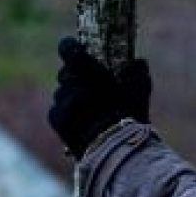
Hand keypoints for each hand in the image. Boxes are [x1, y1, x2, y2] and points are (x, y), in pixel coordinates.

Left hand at [47, 36, 151, 156]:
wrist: (110, 149)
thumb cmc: (128, 117)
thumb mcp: (139, 91)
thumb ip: (137, 72)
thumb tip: (137, 62)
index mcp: (87, 70)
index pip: (68, 48)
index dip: (69, 47)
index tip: (74, 48)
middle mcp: (69, 83)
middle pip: (65, 72)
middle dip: (74, 76)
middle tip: (89, 85)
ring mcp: (60, 101)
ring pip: (62, 92)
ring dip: (71, 96)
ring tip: (88, 109)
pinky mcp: (55, 119)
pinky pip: (58, 109)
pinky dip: (66, 113)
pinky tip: (80, 121)